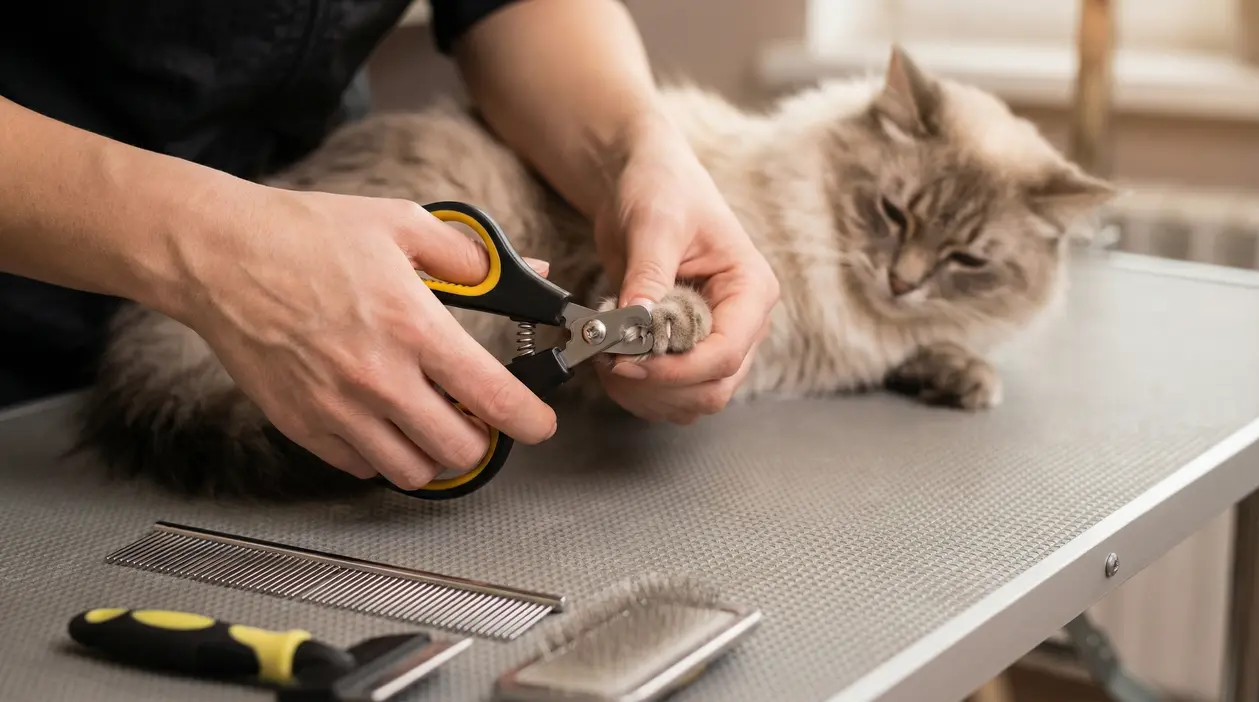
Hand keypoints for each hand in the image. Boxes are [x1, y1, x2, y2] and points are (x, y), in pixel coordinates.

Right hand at [171, 184, 557, 489]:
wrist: (221, 256)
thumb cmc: (309, 235)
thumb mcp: (402, 224)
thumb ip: (471, 258)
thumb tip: (531, 271)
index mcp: (413, 326)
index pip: (493, 397)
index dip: (530, 421)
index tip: (539, 424)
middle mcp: (379, 378)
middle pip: (459, 449)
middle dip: (482, 437)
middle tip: (476, 415)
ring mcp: (338, 409)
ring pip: (413, 471)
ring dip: (433, 453)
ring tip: (431, 421)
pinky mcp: (303, 426)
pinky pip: (362, 467)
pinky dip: (382, 454)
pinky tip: (381, 418)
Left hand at [591, 115, 778, 423]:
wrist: (646, 184)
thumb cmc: (663, 190)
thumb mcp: (655, 225)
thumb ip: (649, 275)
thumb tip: (636, 322)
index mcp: (750, 290)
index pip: (726, 353)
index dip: (677, 370)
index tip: (627, 363)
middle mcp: (743, 323)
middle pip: (714, 386)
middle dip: (660, 385)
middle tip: (610, 361)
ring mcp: (717, 341)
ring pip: (694, 400)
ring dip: (647, 393)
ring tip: (607, 359)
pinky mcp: (690, 351)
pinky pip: (674, 394)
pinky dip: (641, 392)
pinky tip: (614, 364)